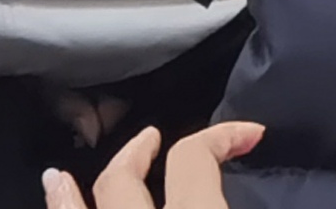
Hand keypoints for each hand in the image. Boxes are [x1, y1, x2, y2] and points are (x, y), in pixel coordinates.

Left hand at [50, 119, 260, 208]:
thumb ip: (257, 202)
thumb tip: (279, 200)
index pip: (195, 157)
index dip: (221, 135)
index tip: (247, 135)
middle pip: (123, 177)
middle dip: (135, 151)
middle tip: (150, 139)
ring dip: (64, 195)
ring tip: (57, 178)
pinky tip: (57, 208)